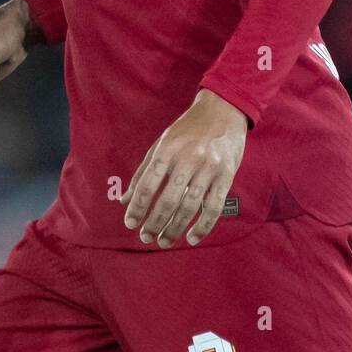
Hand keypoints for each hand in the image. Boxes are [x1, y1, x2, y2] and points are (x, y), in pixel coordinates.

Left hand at [120, 89, 247, 247]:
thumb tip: (124, 200)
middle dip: (154, 223)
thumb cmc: (188, 129)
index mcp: (167, 149)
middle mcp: (187, 159)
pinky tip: (192, 238)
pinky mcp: (226, 176)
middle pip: (168, 200)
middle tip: (146, 237)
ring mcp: (209, 168)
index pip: (147, 185)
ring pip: (189, 207)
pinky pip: (214, 207)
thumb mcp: (162, 143)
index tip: (130, 223)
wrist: (223, 110)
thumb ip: (143, 172)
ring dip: (175, 229)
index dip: (137, 207)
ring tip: (164, 241)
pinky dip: (203, 226)